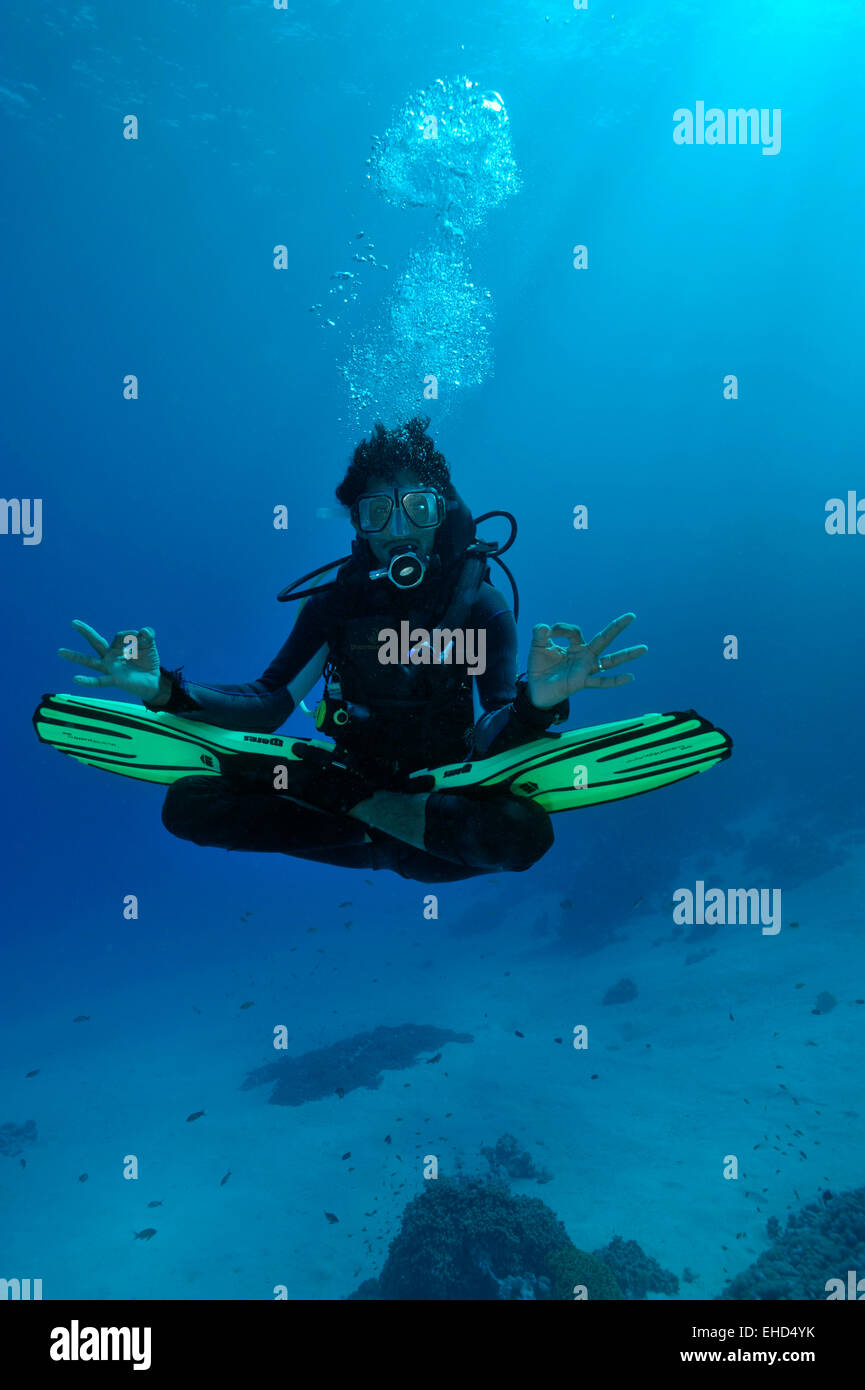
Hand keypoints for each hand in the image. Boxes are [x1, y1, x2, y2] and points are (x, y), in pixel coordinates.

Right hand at [58, 620, 161, 701]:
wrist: (154, 681)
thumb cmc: (148, 661)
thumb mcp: (149, 645)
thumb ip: (148, 635)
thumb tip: (144, 631)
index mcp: (118, 646)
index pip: (121, 635)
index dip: (133, 636)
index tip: (143, 638)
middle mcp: (110, 656)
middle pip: (96, 642)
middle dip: (85, 631)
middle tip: (74, 622)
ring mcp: (110, 668)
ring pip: (90, 661)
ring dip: (75, 656)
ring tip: (60, 651)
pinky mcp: (114, 680)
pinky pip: (99, 681)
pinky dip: (88, 681)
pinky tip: (76, 679)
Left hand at [527, 613, 646, 708]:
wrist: (536, 690)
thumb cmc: (540, 668)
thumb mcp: (537, 648)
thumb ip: (539, 635)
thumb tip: (545, 627)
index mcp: (574, 646)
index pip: (574, 631)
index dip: (560, 629)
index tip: (547, 633)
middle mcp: (584, 656)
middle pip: (604, 639)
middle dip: (617, 627)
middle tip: (632, 616)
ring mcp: (585, 669)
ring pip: (609, 661)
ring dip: (626, 655)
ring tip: (644, 649)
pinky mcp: (581, 681)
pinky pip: (601, 681)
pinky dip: (615, 680)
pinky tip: (630, 677)